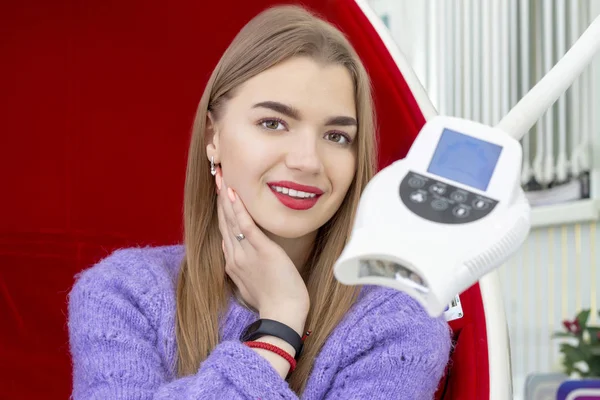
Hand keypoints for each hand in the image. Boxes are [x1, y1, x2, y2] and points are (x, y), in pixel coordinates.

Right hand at [215, 170, 309, 333]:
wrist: (282, 315)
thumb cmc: (273, 302)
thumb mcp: (250, 285)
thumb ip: (241, 268)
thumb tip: (235, 253)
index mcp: (232, 263)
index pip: (224, 230)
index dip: (221, 211)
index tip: (219, 193)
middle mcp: (234, 256)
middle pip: (224, 221)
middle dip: (219, 198)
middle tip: (217, 175)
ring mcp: (245, 254)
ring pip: (231, 220)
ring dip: (225, 197)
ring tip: (221, 177)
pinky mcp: (261, 251)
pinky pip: (246, 226)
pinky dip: (238, 209)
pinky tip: (233, 194)